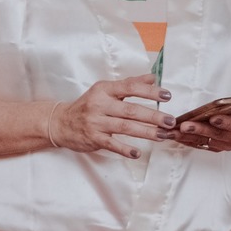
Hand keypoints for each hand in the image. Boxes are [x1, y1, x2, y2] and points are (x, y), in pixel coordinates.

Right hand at [51, 73, 175, 158]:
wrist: (60, 122)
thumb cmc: (87, 106)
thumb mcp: (104, 91)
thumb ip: (129, 84)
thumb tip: (152, 77)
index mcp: (104, 90)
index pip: (129, 88)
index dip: (149, 92)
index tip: (167, 96)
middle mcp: (99, 104)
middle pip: (130, 110)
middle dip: (153, 116)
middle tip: (170, 121)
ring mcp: (95, 122)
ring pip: (124, 127)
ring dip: (146, 132)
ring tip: (163, 136)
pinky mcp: (92, 138)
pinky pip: (111, 144)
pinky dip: (125, 149)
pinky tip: (137, 153)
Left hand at [173, 84, 230, 152]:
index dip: (225, 122)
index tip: (213, 118)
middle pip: (218, 134)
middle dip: (200, 130)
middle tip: (185, 126)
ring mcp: (228, 142)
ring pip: (207, 141)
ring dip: (188, 137)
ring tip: (172, 132)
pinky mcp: (218, 145)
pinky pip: (202, 145)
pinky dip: (187, 140)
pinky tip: (175, 135)